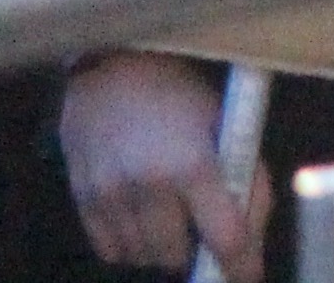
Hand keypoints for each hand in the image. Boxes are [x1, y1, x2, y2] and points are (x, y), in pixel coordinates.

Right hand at [60, 53, 254, 282]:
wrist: (115, 71)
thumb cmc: (183, 98)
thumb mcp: (228, 128)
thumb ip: (246, 181)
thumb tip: (250, 242)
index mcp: (194, 163)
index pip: (223, 236)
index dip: (239, 264)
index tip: (246, 275)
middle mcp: (149, 184)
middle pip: (175, 256)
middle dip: (194, 251)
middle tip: (201, 231)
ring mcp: (111, 193)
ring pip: (142, 256)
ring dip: (161, 246)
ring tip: (170, 213)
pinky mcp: (83, 198)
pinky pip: (110, 249)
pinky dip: (130, 243)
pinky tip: (142, 214)